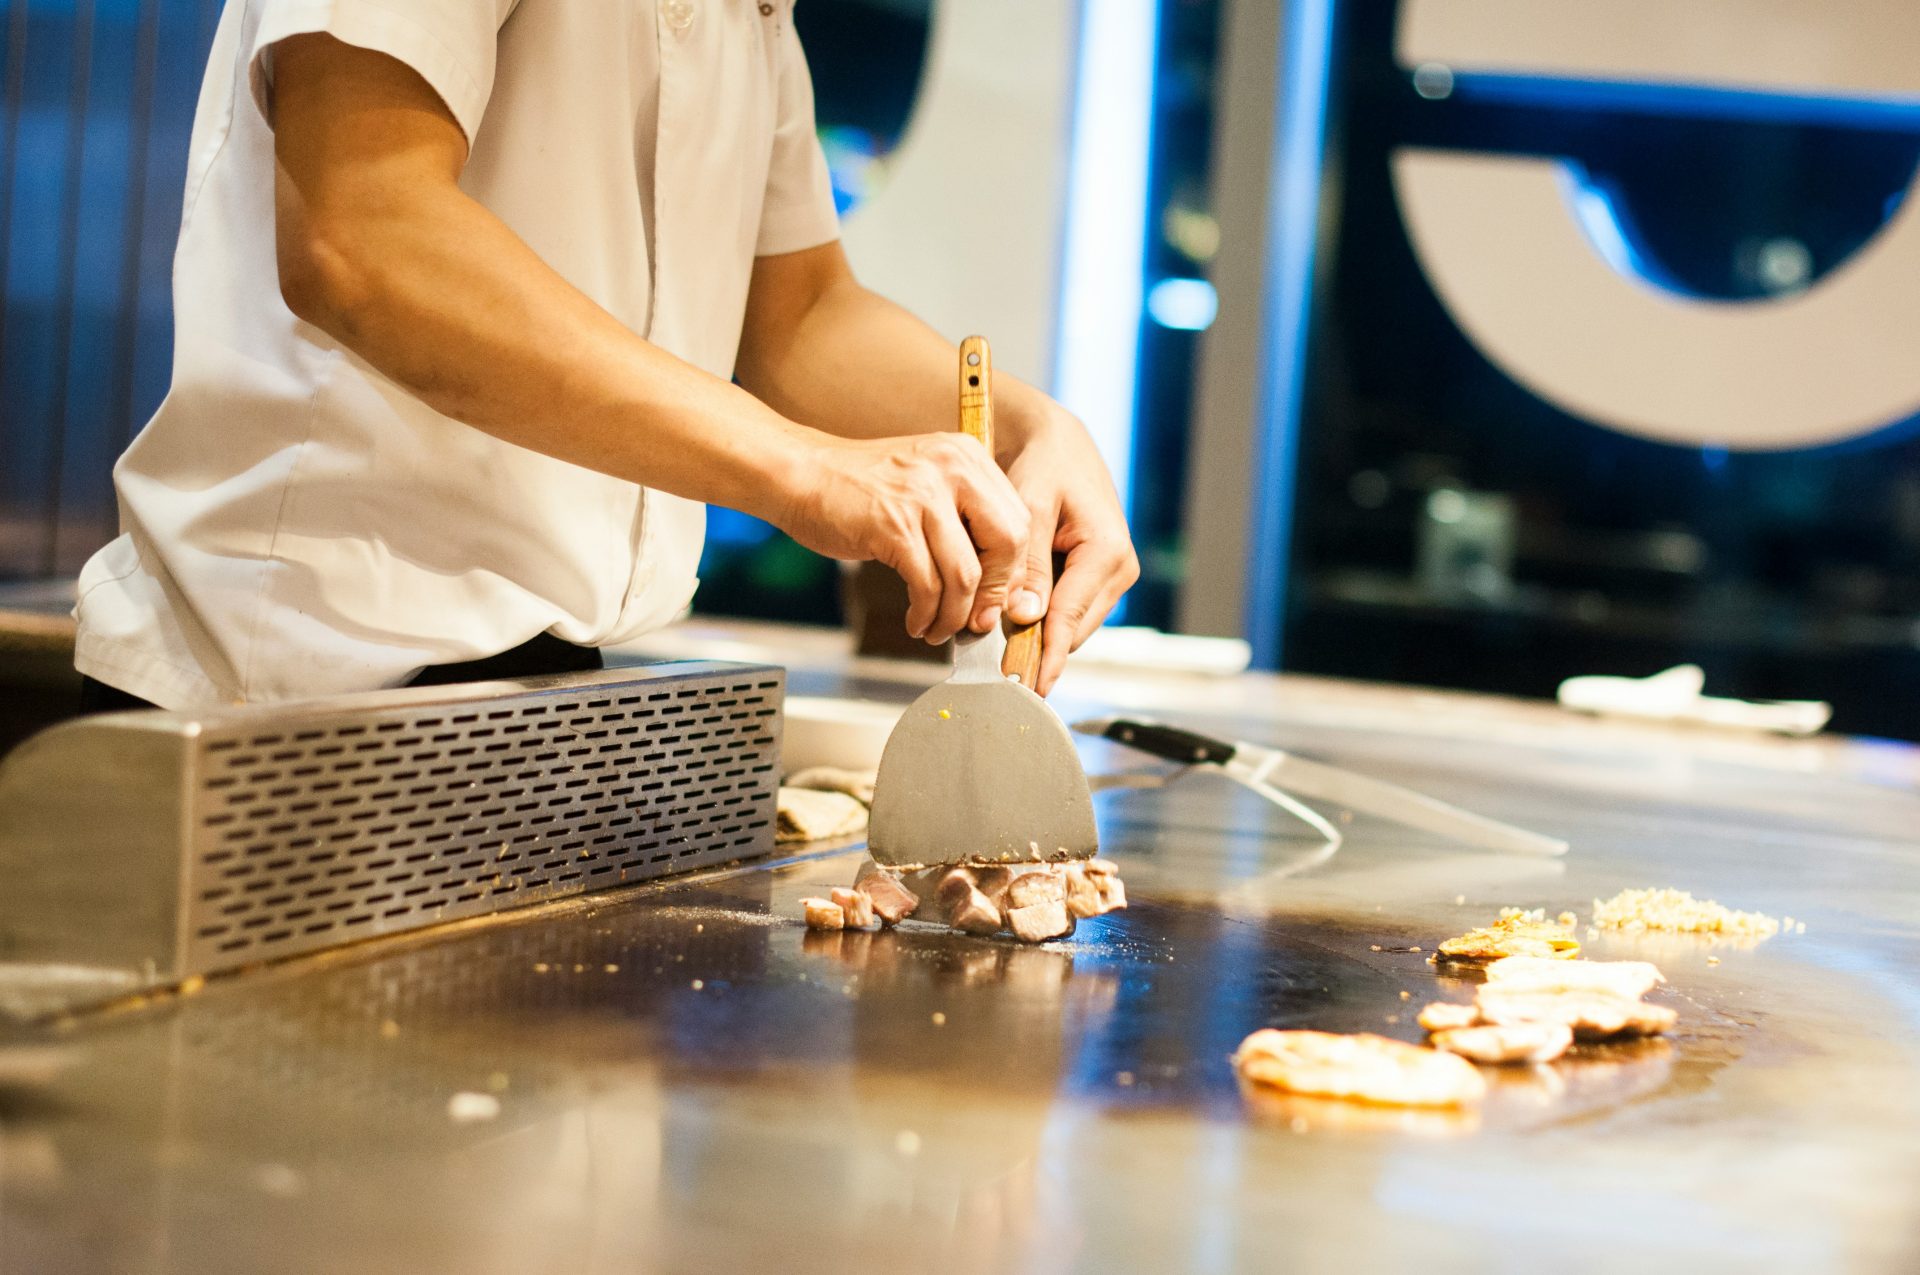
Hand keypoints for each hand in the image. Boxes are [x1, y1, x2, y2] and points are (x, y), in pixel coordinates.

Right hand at [779, 432, 1031, 644]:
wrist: (801, 473)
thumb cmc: (860, 487)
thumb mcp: (926, 483)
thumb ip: (964, 521)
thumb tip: (997, 587)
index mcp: (968, 456)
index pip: (1018, 521)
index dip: (1013, 571)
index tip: (996, 600)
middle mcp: (952, 468)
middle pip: (1006, 545)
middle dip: (994, 595)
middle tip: (976, 621)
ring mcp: (922, 496)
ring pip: (966, 575)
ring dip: (955, 615)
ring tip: (939, 628)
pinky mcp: (892, 526)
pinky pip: (927, 585)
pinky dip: (926, 614)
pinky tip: (916, 621)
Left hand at [1001, 405, 1140, 694]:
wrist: (1057, 444)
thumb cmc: (1044, 465)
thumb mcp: (1030, 506)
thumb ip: (1027, 563)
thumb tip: (1025, 617)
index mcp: (1108, 552)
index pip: (1071, 619)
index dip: (1046, 657)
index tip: (1027, 689)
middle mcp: (1118, 570)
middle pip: (1073, 631)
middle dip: (1035, 648)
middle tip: (993, 668)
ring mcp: (1111, 577)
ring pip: (1070, 625)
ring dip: (1036, 633)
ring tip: (994, 636)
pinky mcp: (1097, 578)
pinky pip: (1067, 610)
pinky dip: (1041, 617)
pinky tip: (1011, 614)